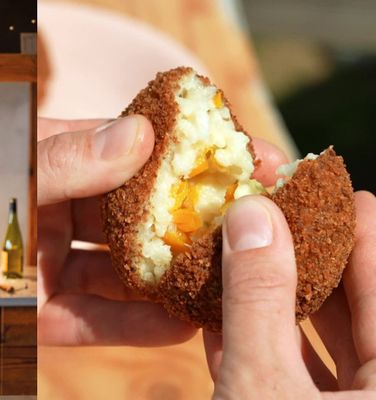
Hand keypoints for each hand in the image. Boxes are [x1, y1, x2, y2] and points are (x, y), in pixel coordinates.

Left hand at [37, 115, 287, 345]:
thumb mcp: (14, 171)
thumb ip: (66, 158)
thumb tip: (140, 135)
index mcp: (57, 163)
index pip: (132, 150)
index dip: (185, 150)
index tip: (243, 151)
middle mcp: (61, 211)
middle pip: (138, 214)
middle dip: (191, 218)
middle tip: (252, 220)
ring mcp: (51, 263)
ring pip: (124, 273)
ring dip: (171, 279)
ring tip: (224, 281)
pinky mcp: (42, 311)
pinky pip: (91, 320)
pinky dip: (132, 325)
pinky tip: (177, 326)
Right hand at [204, 192, 375, 397]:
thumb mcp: (261, 384)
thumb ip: (257, 299)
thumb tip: (251, 216)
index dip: (363, 236)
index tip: (339, 194)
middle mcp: (374, 398)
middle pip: (352, 314)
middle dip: (307, 264)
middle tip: (277, 219)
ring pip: (314, 348)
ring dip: (273, 304)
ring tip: (242, 260)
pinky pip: (286, 380)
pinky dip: (253, 348)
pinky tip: (217, 319)